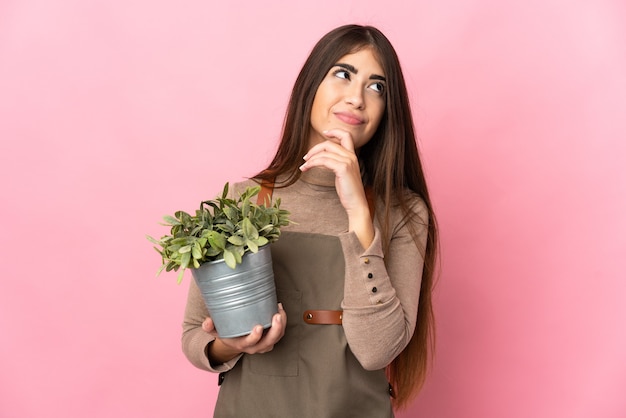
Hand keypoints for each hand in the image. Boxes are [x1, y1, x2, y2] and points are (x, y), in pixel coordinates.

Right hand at [203, 303, 286, 364]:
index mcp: (242, 345)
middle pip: (269, 342)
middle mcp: (255, 346)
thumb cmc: (226, 332)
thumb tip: (206, 322)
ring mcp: (264, 344)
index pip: (250, 343)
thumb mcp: (216, 330)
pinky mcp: (271, 338)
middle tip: (277, 315)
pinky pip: (280, 333)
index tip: (258, 327)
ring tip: (280, 309)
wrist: (235, 340)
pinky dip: (282, 323)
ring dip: (282, 325)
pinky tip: (279, 309)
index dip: (255, 337)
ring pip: (277, 337)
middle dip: (275, 330)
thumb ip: (210, 326)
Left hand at [300, 129, 373, 247]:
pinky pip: (324, 160)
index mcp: (352, 156)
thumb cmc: (348, 192)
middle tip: (305, 158)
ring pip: (325, 152)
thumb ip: (335, 164)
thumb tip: (321, 159)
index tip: (325, 132)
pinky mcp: (343, 168)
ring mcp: (348, 161)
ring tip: (304, 166)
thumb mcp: (342, 174)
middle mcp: (351, 156)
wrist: (356, 204)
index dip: (335, 131)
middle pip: (330, 143)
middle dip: (315, 149)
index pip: (346, 136)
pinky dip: (312, 163)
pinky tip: (306, 168)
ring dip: (311, 158)